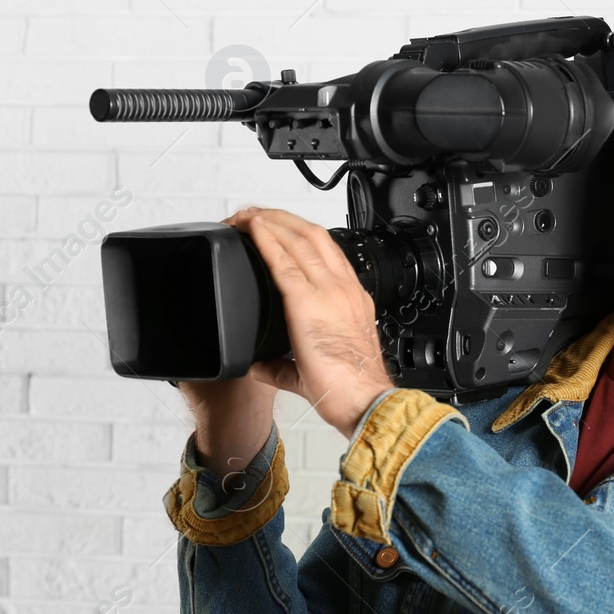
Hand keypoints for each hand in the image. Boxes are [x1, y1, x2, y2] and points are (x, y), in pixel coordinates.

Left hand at [228, 206, 395, 437]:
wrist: (364, 399)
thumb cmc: (351, 387)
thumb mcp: (314, 368)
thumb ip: (282, 364)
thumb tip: (260, 365)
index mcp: (351, 299)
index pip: (327, 252)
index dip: (301, 234)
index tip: (281, 229)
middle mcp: (343, 288)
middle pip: (312, 235)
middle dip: (283, 218)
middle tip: (258, 214)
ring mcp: (329, 291)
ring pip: (299, 239)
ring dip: (272, 221)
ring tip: (249, 215)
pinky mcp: (308, 302)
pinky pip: (283, 261)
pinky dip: (267, 240)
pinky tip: (253, 229)